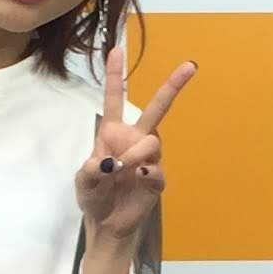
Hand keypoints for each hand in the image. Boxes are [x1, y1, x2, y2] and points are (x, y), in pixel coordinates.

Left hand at [73, 34, 193, 246]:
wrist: (106, 223)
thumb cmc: (94, 196)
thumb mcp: (82, 182)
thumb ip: (89, 171)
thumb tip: (108, 164)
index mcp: (112, 133)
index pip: (115, 99)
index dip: (116, 75)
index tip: (117, 50)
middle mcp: (134, 140)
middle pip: (157, 108)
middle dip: (173, 86)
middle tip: (190, 66)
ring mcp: (148, 159)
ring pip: (152, 142)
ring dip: (136, 153)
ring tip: (121, 169)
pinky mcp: (157, 179)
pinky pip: (158, 170)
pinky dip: (149, 172)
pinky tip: (140, 177)